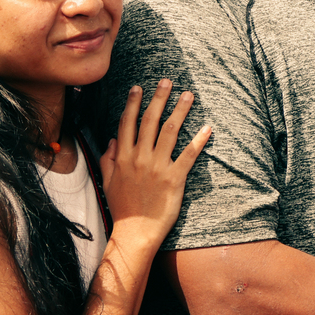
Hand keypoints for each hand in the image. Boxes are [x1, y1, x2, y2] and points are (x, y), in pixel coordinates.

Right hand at [100, 80, 212, 242]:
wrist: (135, 233)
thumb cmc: (122, 209)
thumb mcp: (107, 183)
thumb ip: (108, 159)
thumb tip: (112, 141)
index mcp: (122, 158)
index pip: (127, 123)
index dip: (133, 103)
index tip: (138, 88)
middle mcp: (139, 158)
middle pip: (150, 121)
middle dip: (159, 98)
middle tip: (167, 81)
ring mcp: (157, 167)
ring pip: (169, 131)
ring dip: (180, 111)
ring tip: (188, 95)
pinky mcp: (174, 178)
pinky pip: (189, 155)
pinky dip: (198, 140)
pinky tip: (207, 128)